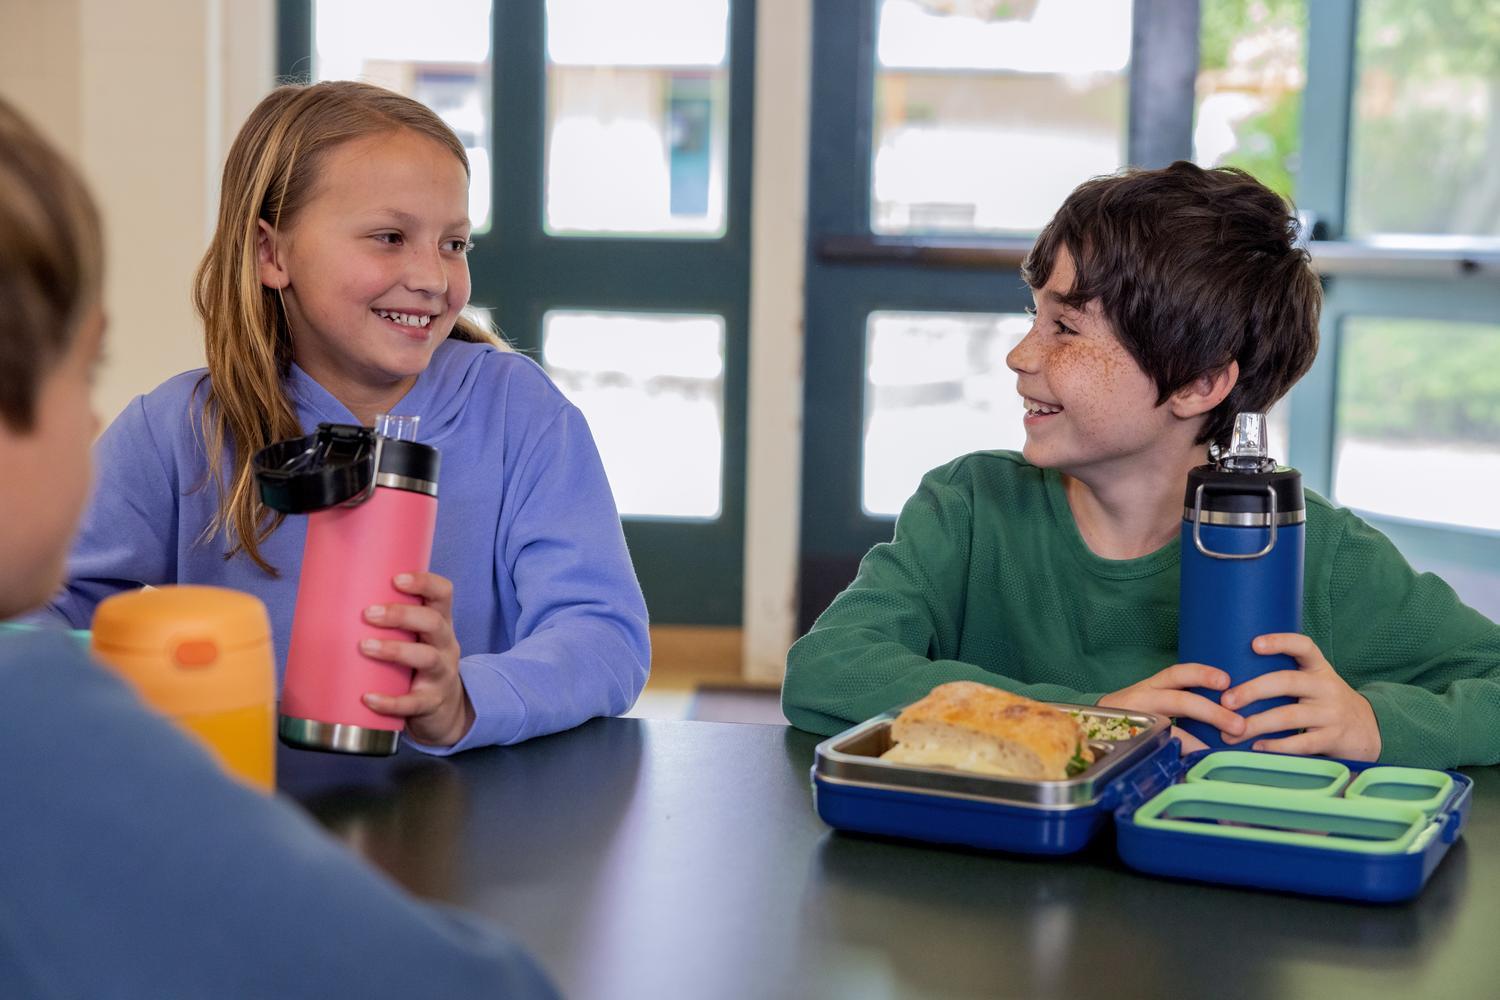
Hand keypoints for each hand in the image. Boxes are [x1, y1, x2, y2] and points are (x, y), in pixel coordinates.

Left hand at [358, 572, 474, 747]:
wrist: (443, 710)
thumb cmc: (415, 664)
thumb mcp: (414, 638)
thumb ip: (386, 622)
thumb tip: (325, 602)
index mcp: (440, 622)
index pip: (442, 593)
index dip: (424, 582)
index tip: (396, 579)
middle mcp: (445, 644)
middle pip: (433, 622)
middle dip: (401, 615)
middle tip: (368, 614)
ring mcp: (442, 674)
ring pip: (426, 657)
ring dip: (395, 650)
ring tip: (365, 647)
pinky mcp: (432, 702)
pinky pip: (413, 702)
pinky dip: (391, 701)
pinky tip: (368, 698)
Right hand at [1099, 663, 1246, 753]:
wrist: (1091, 723)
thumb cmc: (1132, 710)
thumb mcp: (1153, 696)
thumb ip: (1179, 698)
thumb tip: (1224, 711)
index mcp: (1153, 685)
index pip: (1178, 674)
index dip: (1201, 674)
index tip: (1226, 680)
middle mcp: (1142, 700)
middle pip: (1179, 701)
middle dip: (1211, 712)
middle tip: (1238, 725)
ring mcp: (1135, 721)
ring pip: (1169, 728)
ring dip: (1198, 740)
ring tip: (1217, 751)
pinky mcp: (1131, 741)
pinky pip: (1158, 748)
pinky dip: (1179, 755)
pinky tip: (1196, 762)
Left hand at [1220, 633, 1380, 760]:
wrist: (1370, 730)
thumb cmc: (1325, 702)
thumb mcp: (1314, 682)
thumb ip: (1285, 677)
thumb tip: (1230, 680)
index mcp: (1319, 668)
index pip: (1303, 646)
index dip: (1280, 642)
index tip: (1254, 644)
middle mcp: (1326, 687)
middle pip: (1286, 682)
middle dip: (1252, 690)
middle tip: (1226, 700)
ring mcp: (1332, 713)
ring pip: (1289, 716)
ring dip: (1256, 724)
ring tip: (1231, 732)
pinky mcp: (1333, 738)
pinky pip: (1302, 742)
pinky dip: (1277, 746)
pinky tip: (1256, 747)